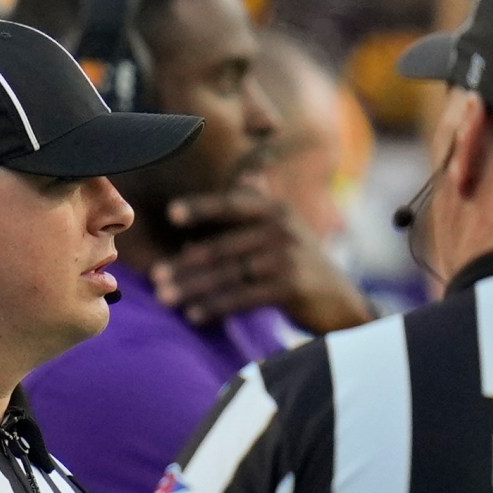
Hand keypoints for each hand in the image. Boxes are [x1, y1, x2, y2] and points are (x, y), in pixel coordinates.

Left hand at [154, 185, 373, 334]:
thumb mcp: (285, 229)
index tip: (171, 213)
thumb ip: (261, 206)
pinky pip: (244, 296)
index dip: (202, 207)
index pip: (232, 205)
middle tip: (155, 277)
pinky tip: (194, 315)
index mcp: (275, 209)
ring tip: (164, 298)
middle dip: (186, 264)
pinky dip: (216, 306)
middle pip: (222, 246)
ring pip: (229, 273)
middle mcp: (282, 227)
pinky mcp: (292, 286)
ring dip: (193, 288)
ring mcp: (288, 256)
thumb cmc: (299, 263)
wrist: (338, 300)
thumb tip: (247, 176)